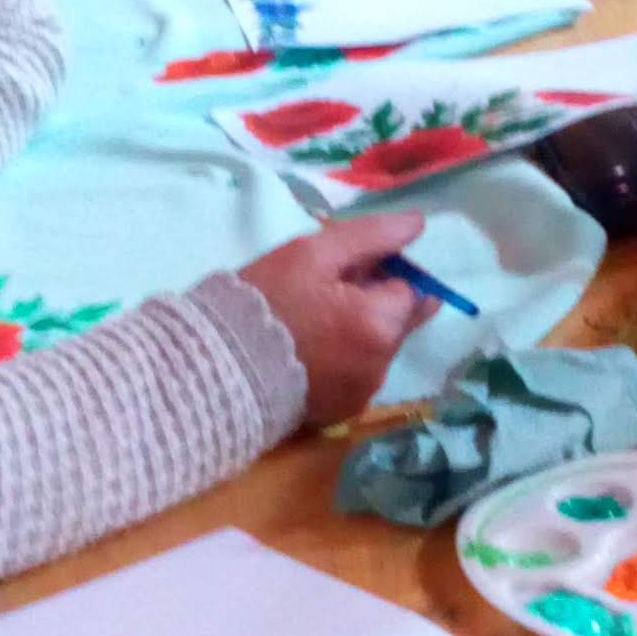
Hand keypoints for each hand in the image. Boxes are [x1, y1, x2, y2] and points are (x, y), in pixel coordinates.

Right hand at [237, 209, 434, 423]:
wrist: (218, 365)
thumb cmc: (267, 301)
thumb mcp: (314, 253)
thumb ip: (371, 236)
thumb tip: (417, 224)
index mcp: (381, 324)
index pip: (410, 289)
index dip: (382, 273)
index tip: (346, 269)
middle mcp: (382, 364)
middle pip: (396, 322)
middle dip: (372, 303)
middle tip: (323, 292)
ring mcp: (363, 392)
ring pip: (375, 349)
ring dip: (357, 332)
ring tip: (311, 322)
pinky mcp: (341, 411)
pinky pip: (356, 376)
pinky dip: (343, 361)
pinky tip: (308, 352)